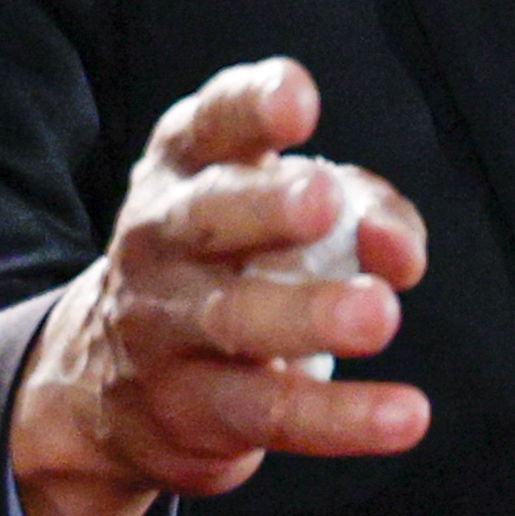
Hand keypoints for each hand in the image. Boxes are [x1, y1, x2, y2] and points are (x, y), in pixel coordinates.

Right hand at [7, 56, 428, 515]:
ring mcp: (167, 328)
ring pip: (235, 319)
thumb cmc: (229, 264)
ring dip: (308, 315)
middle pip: (208, 216)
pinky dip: (342, 418)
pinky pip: (273, 412)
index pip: (208, 125)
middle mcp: (161, 240)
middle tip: (322, 201)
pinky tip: (403, 417)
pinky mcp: (195, 410)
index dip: (250, 107)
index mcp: (185, 172)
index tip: (297, 97)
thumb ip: (359, 207)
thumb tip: (399, 251)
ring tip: (378, 313)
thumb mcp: (278, 211)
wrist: (110, 384)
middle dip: (266, 206)